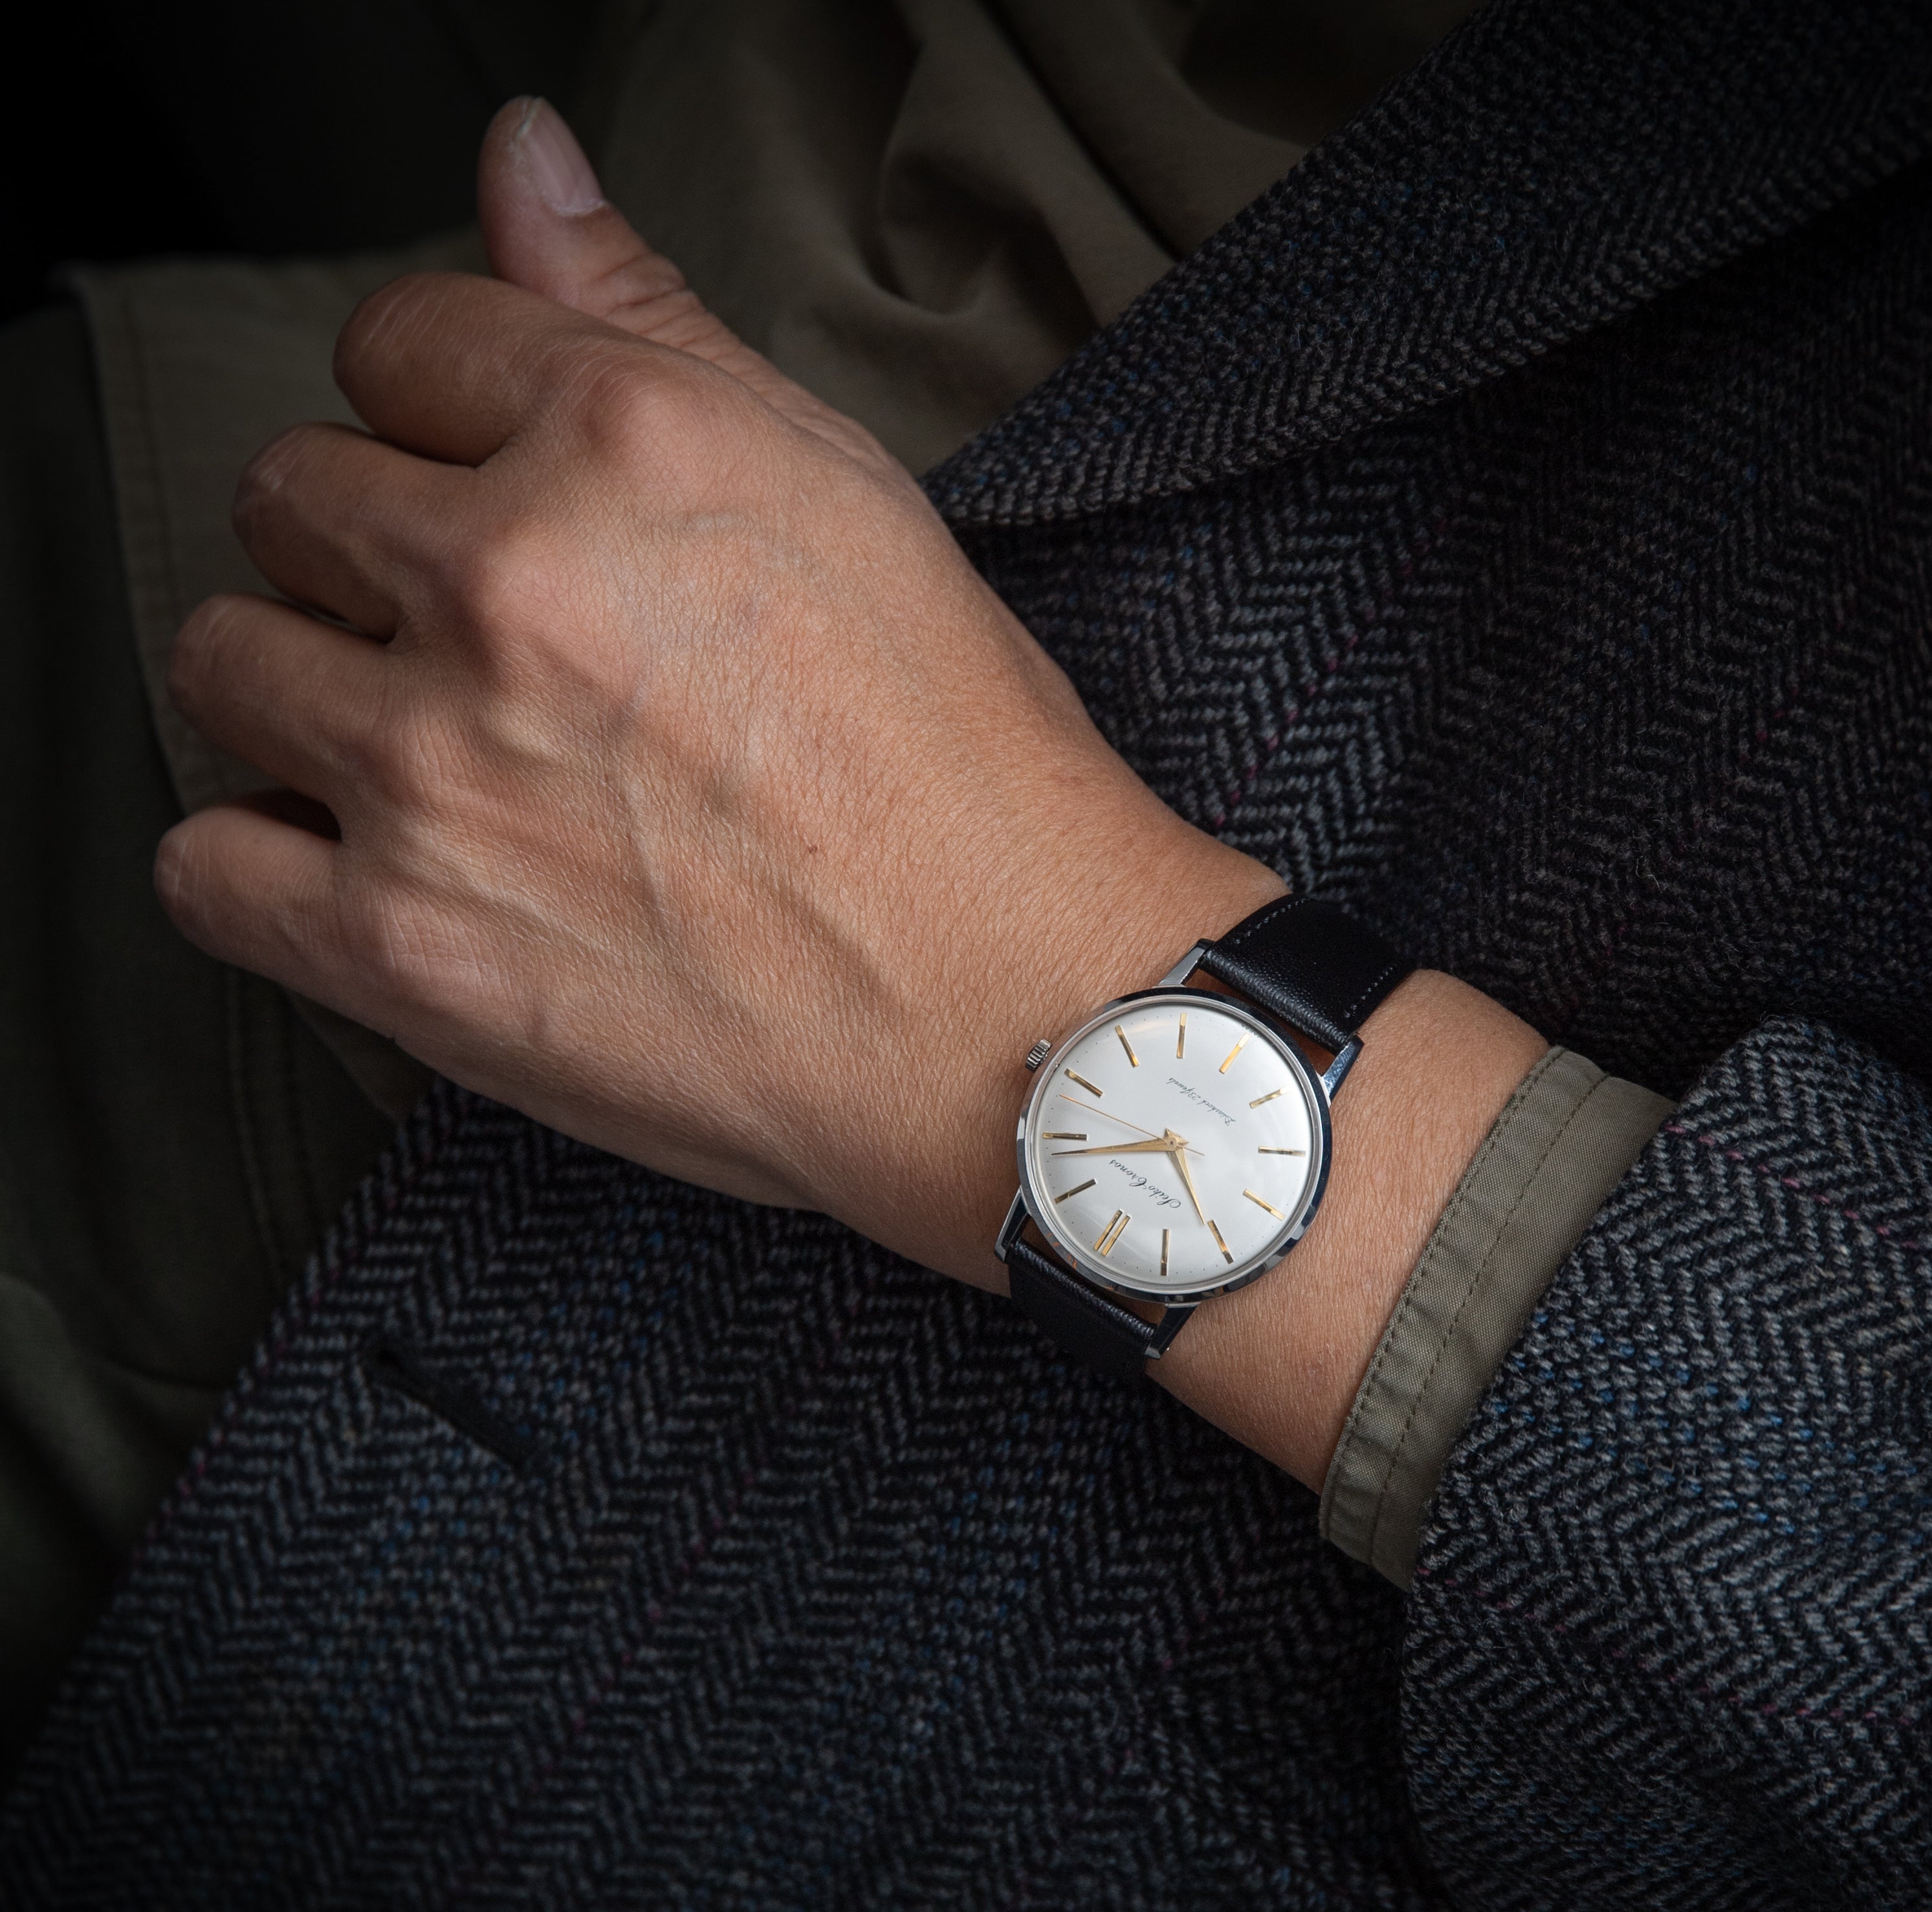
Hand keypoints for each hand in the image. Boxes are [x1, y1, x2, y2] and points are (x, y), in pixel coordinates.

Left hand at [158, 99, 1547, 1489]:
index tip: (498, 502)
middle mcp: (509, 584)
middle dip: (373, 561)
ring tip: (431, 762)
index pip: (396, 347)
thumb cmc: (966, 772)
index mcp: (625, 442)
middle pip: (293, 500)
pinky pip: (203, 868)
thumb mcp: (841, 495)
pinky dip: (262, 870)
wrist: (1015, 1014)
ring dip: (307, 698)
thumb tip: (520, 165)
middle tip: (490, 650)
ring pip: (225, 663)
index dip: (446, 427)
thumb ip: (651, 319)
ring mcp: (437, 768)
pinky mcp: (402, 945)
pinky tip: (365, 870)